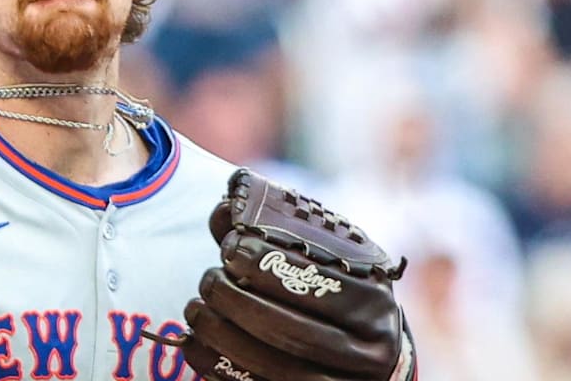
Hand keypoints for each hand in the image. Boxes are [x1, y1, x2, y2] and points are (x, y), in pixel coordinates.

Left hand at [144, 168, 415, 380]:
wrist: (366, 352)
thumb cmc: (332, 292)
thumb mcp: (320, 258)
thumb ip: (273, 232)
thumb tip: (226, 206)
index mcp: (377, 300)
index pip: (319, 283)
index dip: (269, 265)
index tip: (230, 248)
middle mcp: (372, 350)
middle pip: (294, 331)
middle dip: (239, 302)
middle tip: (208, 279)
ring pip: (276, 367)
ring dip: (224, 336)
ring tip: (195, 308)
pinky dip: (219, 367)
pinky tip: (194, 344)